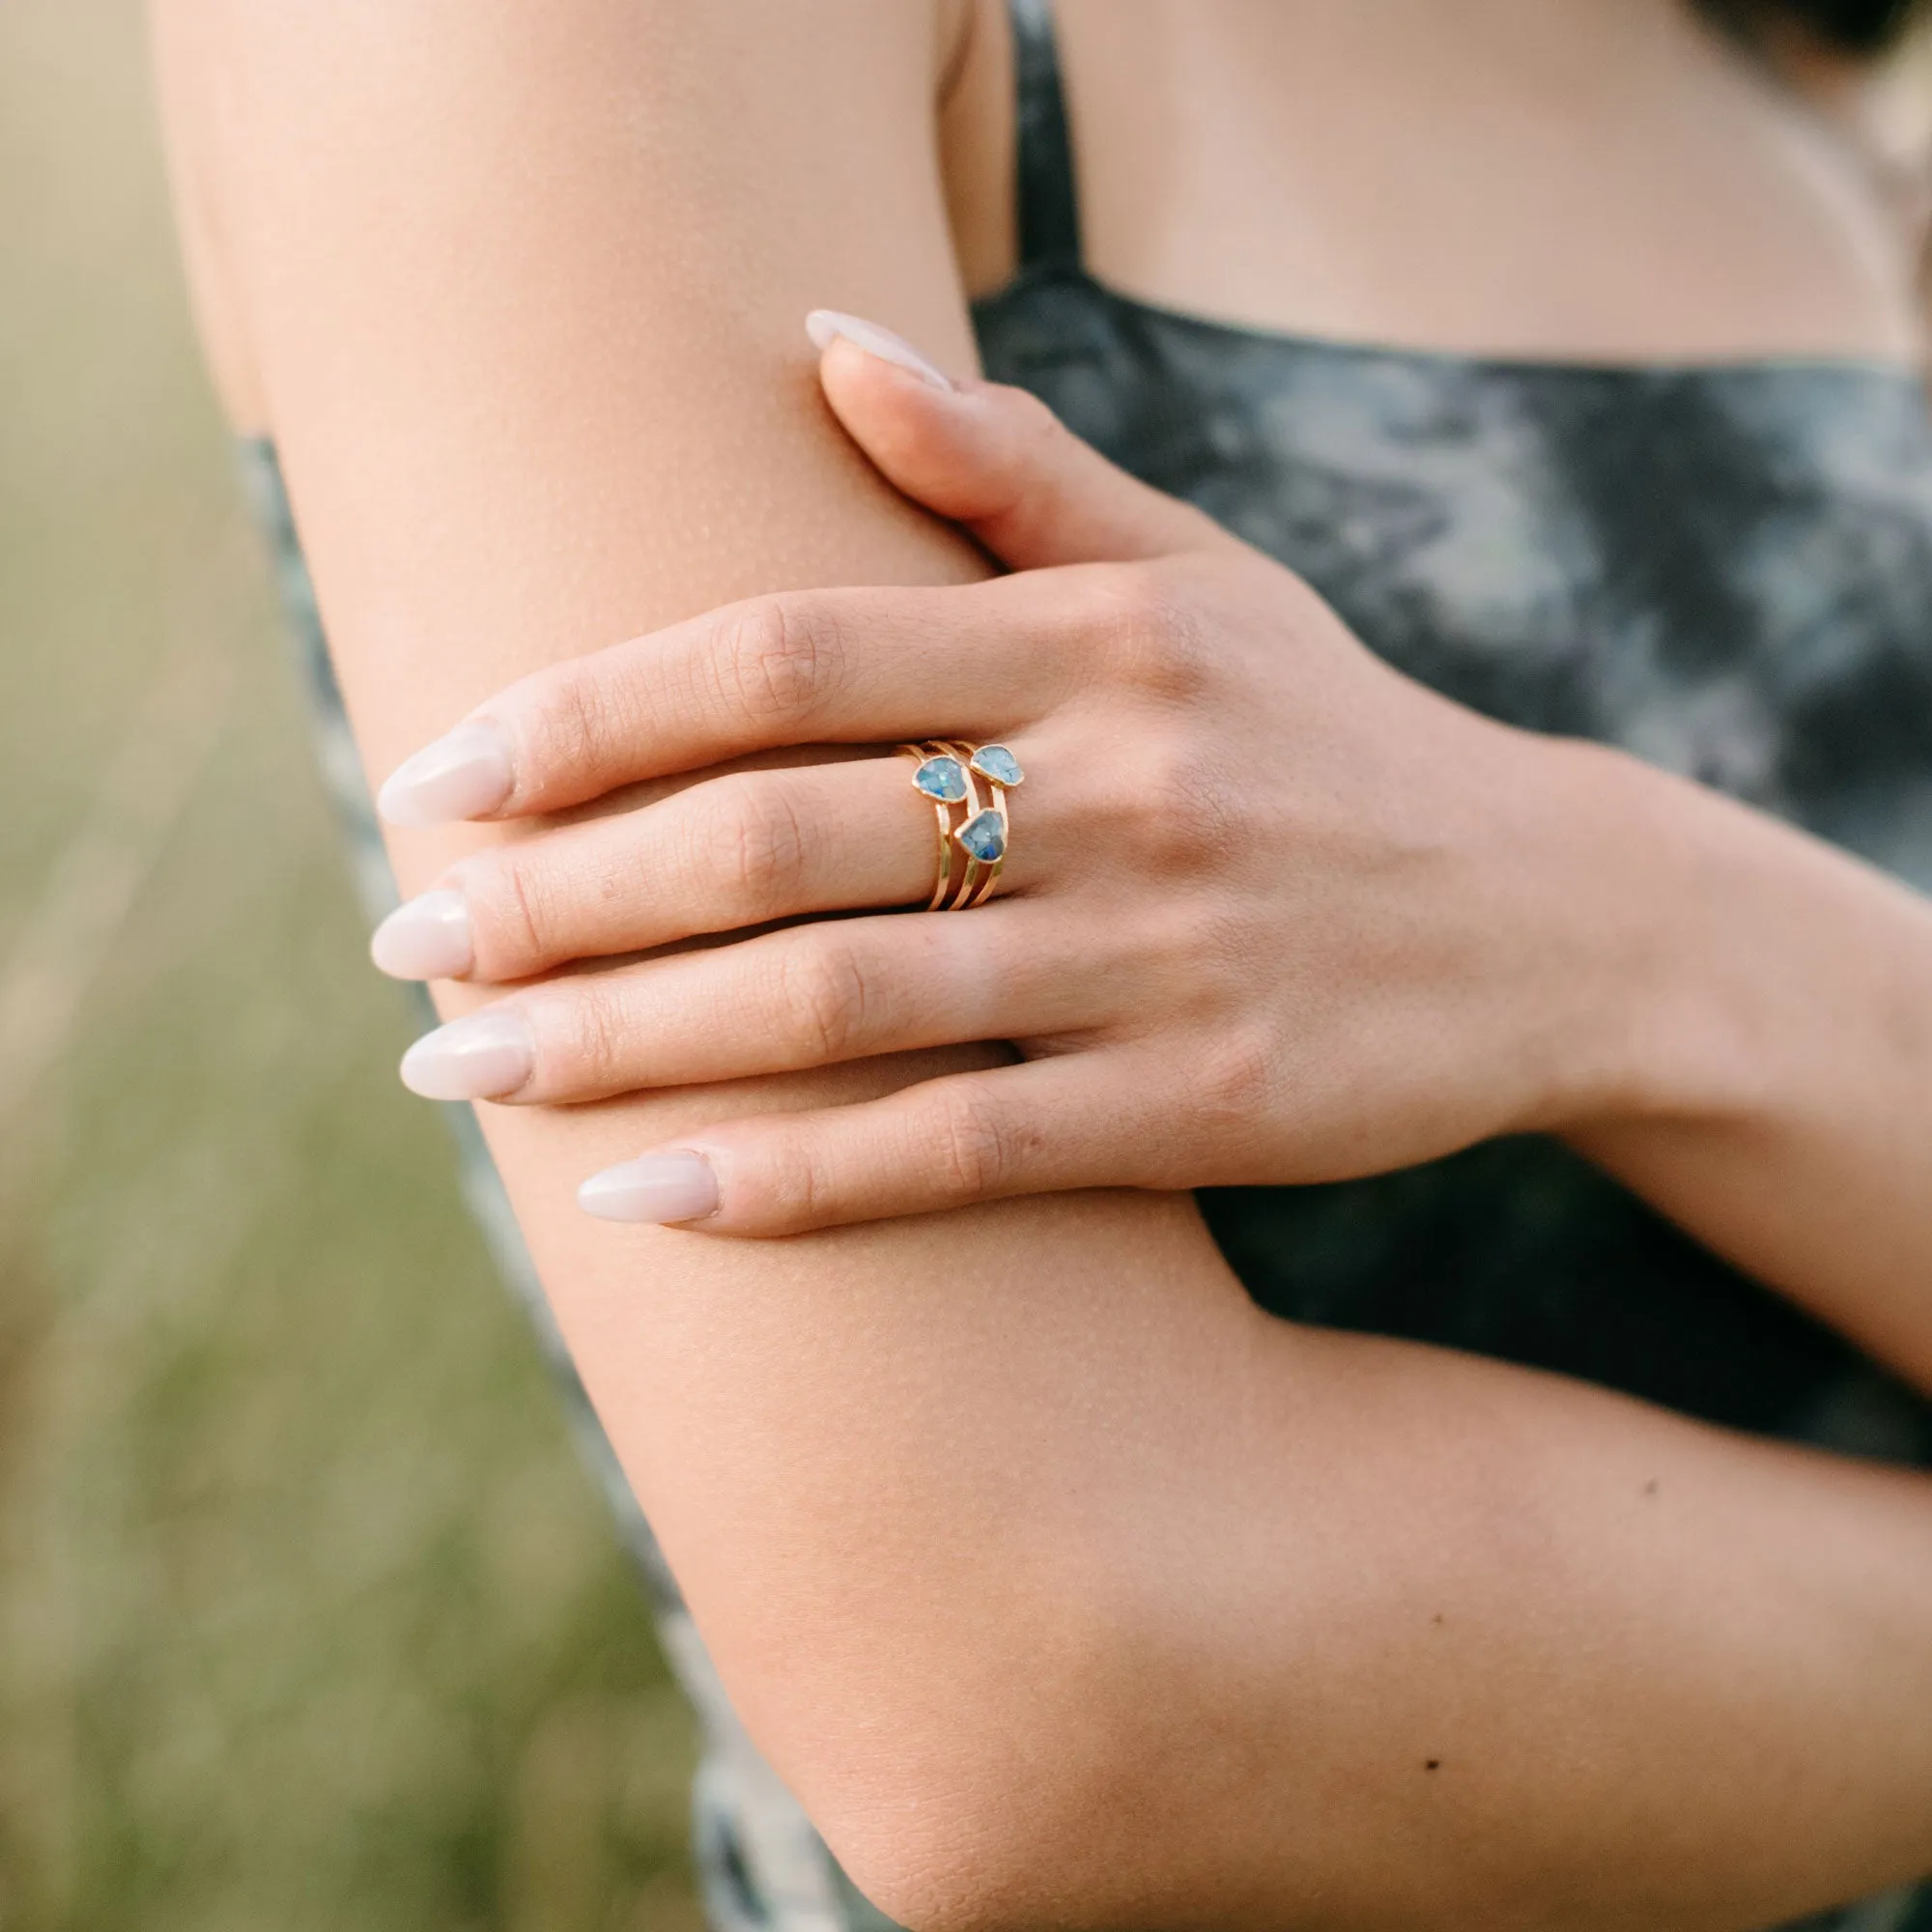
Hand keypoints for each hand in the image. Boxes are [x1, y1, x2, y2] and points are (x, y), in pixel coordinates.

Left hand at [372, 311, 1647, 1233]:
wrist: (1558, 920)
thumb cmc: (1334, 739)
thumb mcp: (1202, 575)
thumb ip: (1014, 468)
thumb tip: (826, 342)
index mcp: (1095, 637)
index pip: (784, 649)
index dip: (592, 711)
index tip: (444, 770)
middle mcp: (1119, 784)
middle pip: (772, 834)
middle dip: (557, 894)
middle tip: (406, 941)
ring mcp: (1159, 954)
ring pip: (836, 1003)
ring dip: (622, 1042)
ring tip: (464, 1071)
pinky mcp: (1197, 1107)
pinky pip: (952, 1152)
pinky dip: (786, 1184)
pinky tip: (640, 1201)